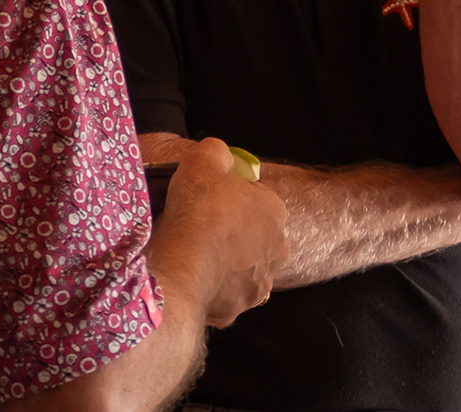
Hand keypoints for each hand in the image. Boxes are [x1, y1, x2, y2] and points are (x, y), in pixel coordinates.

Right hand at [160, 137, 291, 326]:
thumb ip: (217, 152)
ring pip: (241, 271)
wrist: (184, 264)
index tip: (208, 202)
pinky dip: (209, 292)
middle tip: (201, 231)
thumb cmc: (198, 212)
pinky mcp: (237, 308)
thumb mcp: (203, 160)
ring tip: (194, 258)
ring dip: (223, 266)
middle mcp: (276, 249)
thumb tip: (220, 153)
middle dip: (231, 235)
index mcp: (274, 211)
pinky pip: (223, 297)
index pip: (256, 199)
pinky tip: (191, 280)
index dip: (230, 199)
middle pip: (252, 237)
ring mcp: (259, 283)